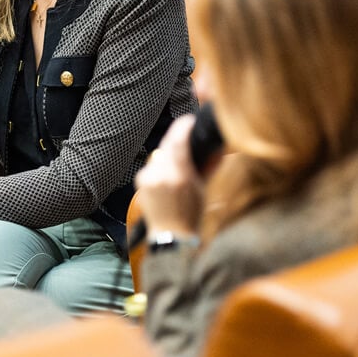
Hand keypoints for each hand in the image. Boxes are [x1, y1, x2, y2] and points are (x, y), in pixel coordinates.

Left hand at [134, 114, 204, 235]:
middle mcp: (161, 174)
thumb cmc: (191, 214)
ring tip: (179, 168)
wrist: (170, 236)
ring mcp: (148, 177)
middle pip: (168, 144)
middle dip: (177, 138)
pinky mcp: (140, 181)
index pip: (179, 141)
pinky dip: (161, 167)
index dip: (183, 126)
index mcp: (179, 175)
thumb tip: (217, 147)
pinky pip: (153, 166)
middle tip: (187, 134)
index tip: (189, 120)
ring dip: (170, 154)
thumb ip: (208, 165)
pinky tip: (167, 179)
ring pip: (160, 154)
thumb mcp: (203, 189)